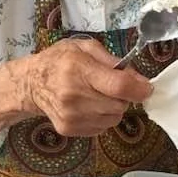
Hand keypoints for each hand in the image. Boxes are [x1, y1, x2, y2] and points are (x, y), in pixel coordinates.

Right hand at [24, 38, 152, 135]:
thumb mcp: (84, 48)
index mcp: (79, 70)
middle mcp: (74, 96)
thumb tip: (138, 79)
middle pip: (119, 105)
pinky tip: (88, 106)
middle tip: (111, 86)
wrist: (31, 83)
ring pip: (113, 119)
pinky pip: (101, 127)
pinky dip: (101, 117)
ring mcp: (71, 116)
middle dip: (123, 96)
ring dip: (113, 108)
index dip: (139, 89)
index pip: (118, 86)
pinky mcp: (69, 129)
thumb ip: (113, 60)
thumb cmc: (59, 61)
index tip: (146, 88)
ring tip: (97, 96)